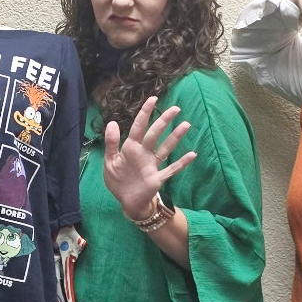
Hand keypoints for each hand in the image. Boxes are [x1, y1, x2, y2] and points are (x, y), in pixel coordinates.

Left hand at [103, 96, 197, 220]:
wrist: (125, 202)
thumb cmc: (118, 181)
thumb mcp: (109, 162)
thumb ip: (111, 143)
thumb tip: (113, 122)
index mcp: (131, 148)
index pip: (139, 127)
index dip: (145, 113)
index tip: (153, 99)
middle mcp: (144, 154)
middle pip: (155, 134)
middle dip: (164, 121)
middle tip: (176, 109)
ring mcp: (152, 165)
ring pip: (165, 148)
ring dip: (175, 137)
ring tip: (186, 125)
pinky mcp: (158, 178)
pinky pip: (171, 169)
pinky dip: (181, 163)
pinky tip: (192, 154)